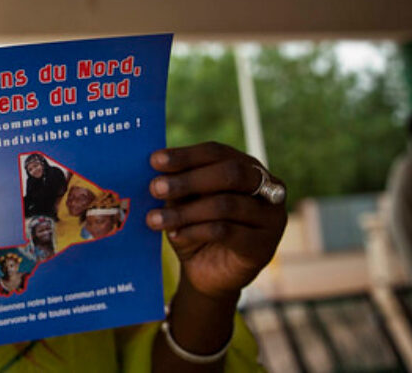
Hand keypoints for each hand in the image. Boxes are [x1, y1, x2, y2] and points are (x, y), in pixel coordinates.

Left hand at [146, 142, 286, 299]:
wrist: (208, 273)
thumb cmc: (196, 228)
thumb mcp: (184, 202)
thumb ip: (179, 184)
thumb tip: (156, 165)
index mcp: (247, 167)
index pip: (217, 152)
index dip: (186, 155)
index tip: (154, 161)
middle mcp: (268, 188)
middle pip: (230, 173)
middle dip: (188, 180)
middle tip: (155, 188)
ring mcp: (271, 218)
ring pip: (225, 205)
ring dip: (185, 211)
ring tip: (155, 219)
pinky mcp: (263, 246)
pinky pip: (226, 231)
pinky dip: (195, 231)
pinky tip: (174, 235)